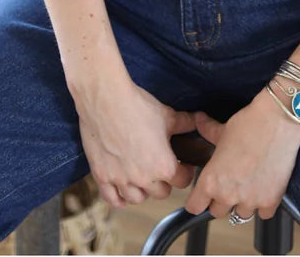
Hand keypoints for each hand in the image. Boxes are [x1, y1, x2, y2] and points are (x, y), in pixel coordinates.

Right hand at [74, 77, 197, 209]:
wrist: (106, 101)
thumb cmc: (137, 107)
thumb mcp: (166, 114)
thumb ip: (184, 123)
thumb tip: (197, 120)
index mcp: (163, 166)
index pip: (182, 181)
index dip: (185, 172)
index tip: (182, 165)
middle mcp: (143, 179)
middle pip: (161, 193)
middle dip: (164, 182)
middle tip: (161, 169)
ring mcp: (121, 180)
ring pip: (137, 199)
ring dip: (142, 191)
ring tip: (142, 178)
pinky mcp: (102, 177)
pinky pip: (112, 199)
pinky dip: (119, 198)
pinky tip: (122, 190)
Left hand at [183, 88, 299, 220]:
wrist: (278, 121)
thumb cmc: (250, 124)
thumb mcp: (222, 130)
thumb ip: (207, 131)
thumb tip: (199, 121)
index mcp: (211, 180)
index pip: (195, 206)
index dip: (198, 200)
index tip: (202, 196)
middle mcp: (228, 195)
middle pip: (217, 212)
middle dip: (221, 199)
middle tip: (229, 183)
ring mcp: (250, 201)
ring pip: (240, 214)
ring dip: (243, 203)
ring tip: (248, 183)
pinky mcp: (270, 201)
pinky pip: (263, 214)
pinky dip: (264, 204)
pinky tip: (264, 187)